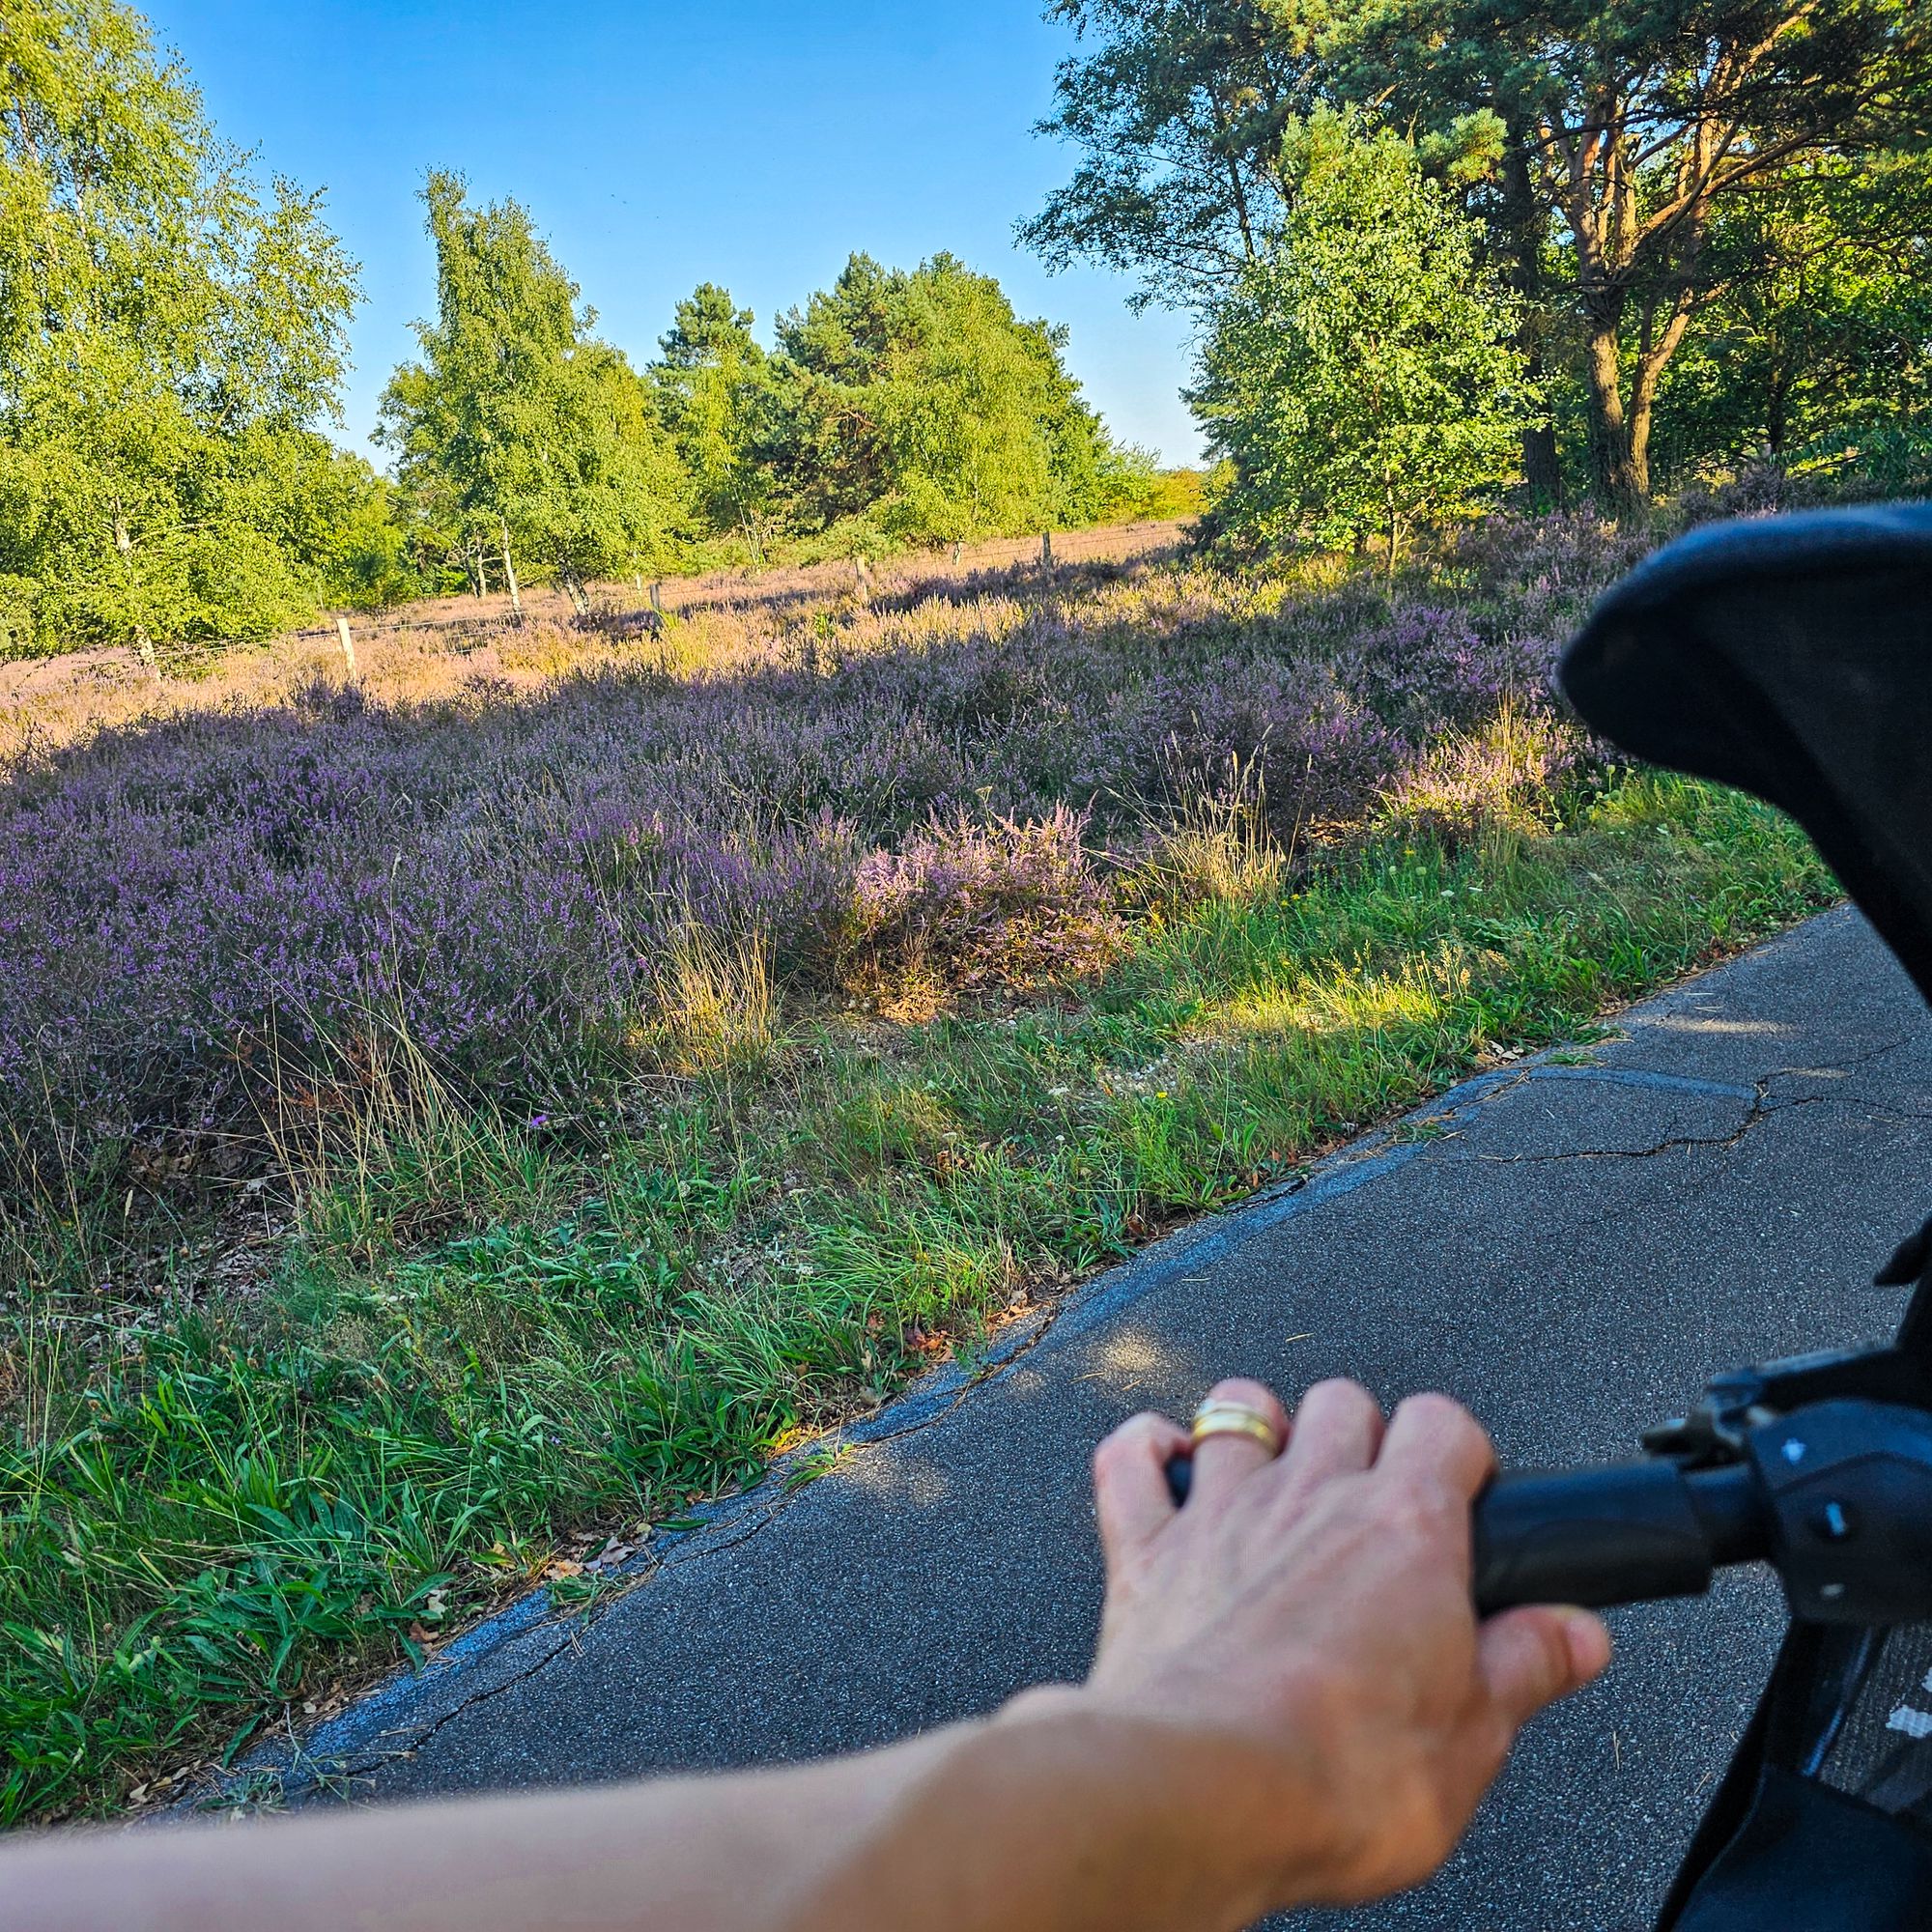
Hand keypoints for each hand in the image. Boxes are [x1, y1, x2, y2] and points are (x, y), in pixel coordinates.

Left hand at [1080, 1377, 1611, 1909]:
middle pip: (1344, 1400)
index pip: (1445, 1423)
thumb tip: (1575, 1633)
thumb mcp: (1474, 1742)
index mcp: (1404, 1530)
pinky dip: (1143, 1449)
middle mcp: (1310, 1496)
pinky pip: (1128, 1458)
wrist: (1202, 1794)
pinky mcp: (1144, 1551)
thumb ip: (1525, 1669)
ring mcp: (1219, 1512)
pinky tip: (1162, 1465)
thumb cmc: (1336, 1776)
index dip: (1458, 1449)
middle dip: (1362, 1432)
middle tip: (1374, 1495)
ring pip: (1237, 1407)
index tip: (1464, 1489)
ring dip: (1257, 1426)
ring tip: (1275, 1471)